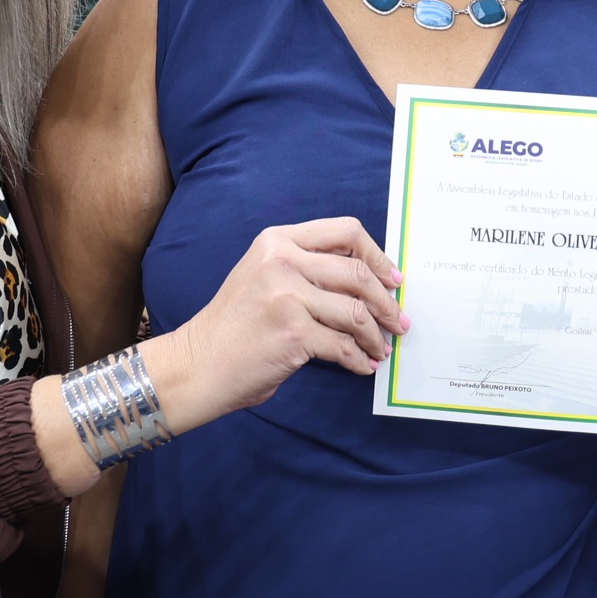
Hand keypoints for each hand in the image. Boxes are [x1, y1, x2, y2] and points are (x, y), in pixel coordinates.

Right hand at [147, 217, 407, 428]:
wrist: (198, 364)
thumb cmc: (235, 325)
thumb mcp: (264, 276)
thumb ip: (307, 267)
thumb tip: (367, 280)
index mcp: (278, 241)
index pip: (346, 231)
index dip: (378, 256)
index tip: (393, 279)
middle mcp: (282, 262)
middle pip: (358, 273)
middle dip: (386, 301)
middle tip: (398, 321)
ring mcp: (287, 297)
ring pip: (356, 312)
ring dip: (376, 335)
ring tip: (381, 348)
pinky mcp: (293, 334)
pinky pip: (343, 346)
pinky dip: (359, 359)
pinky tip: (364, 365)